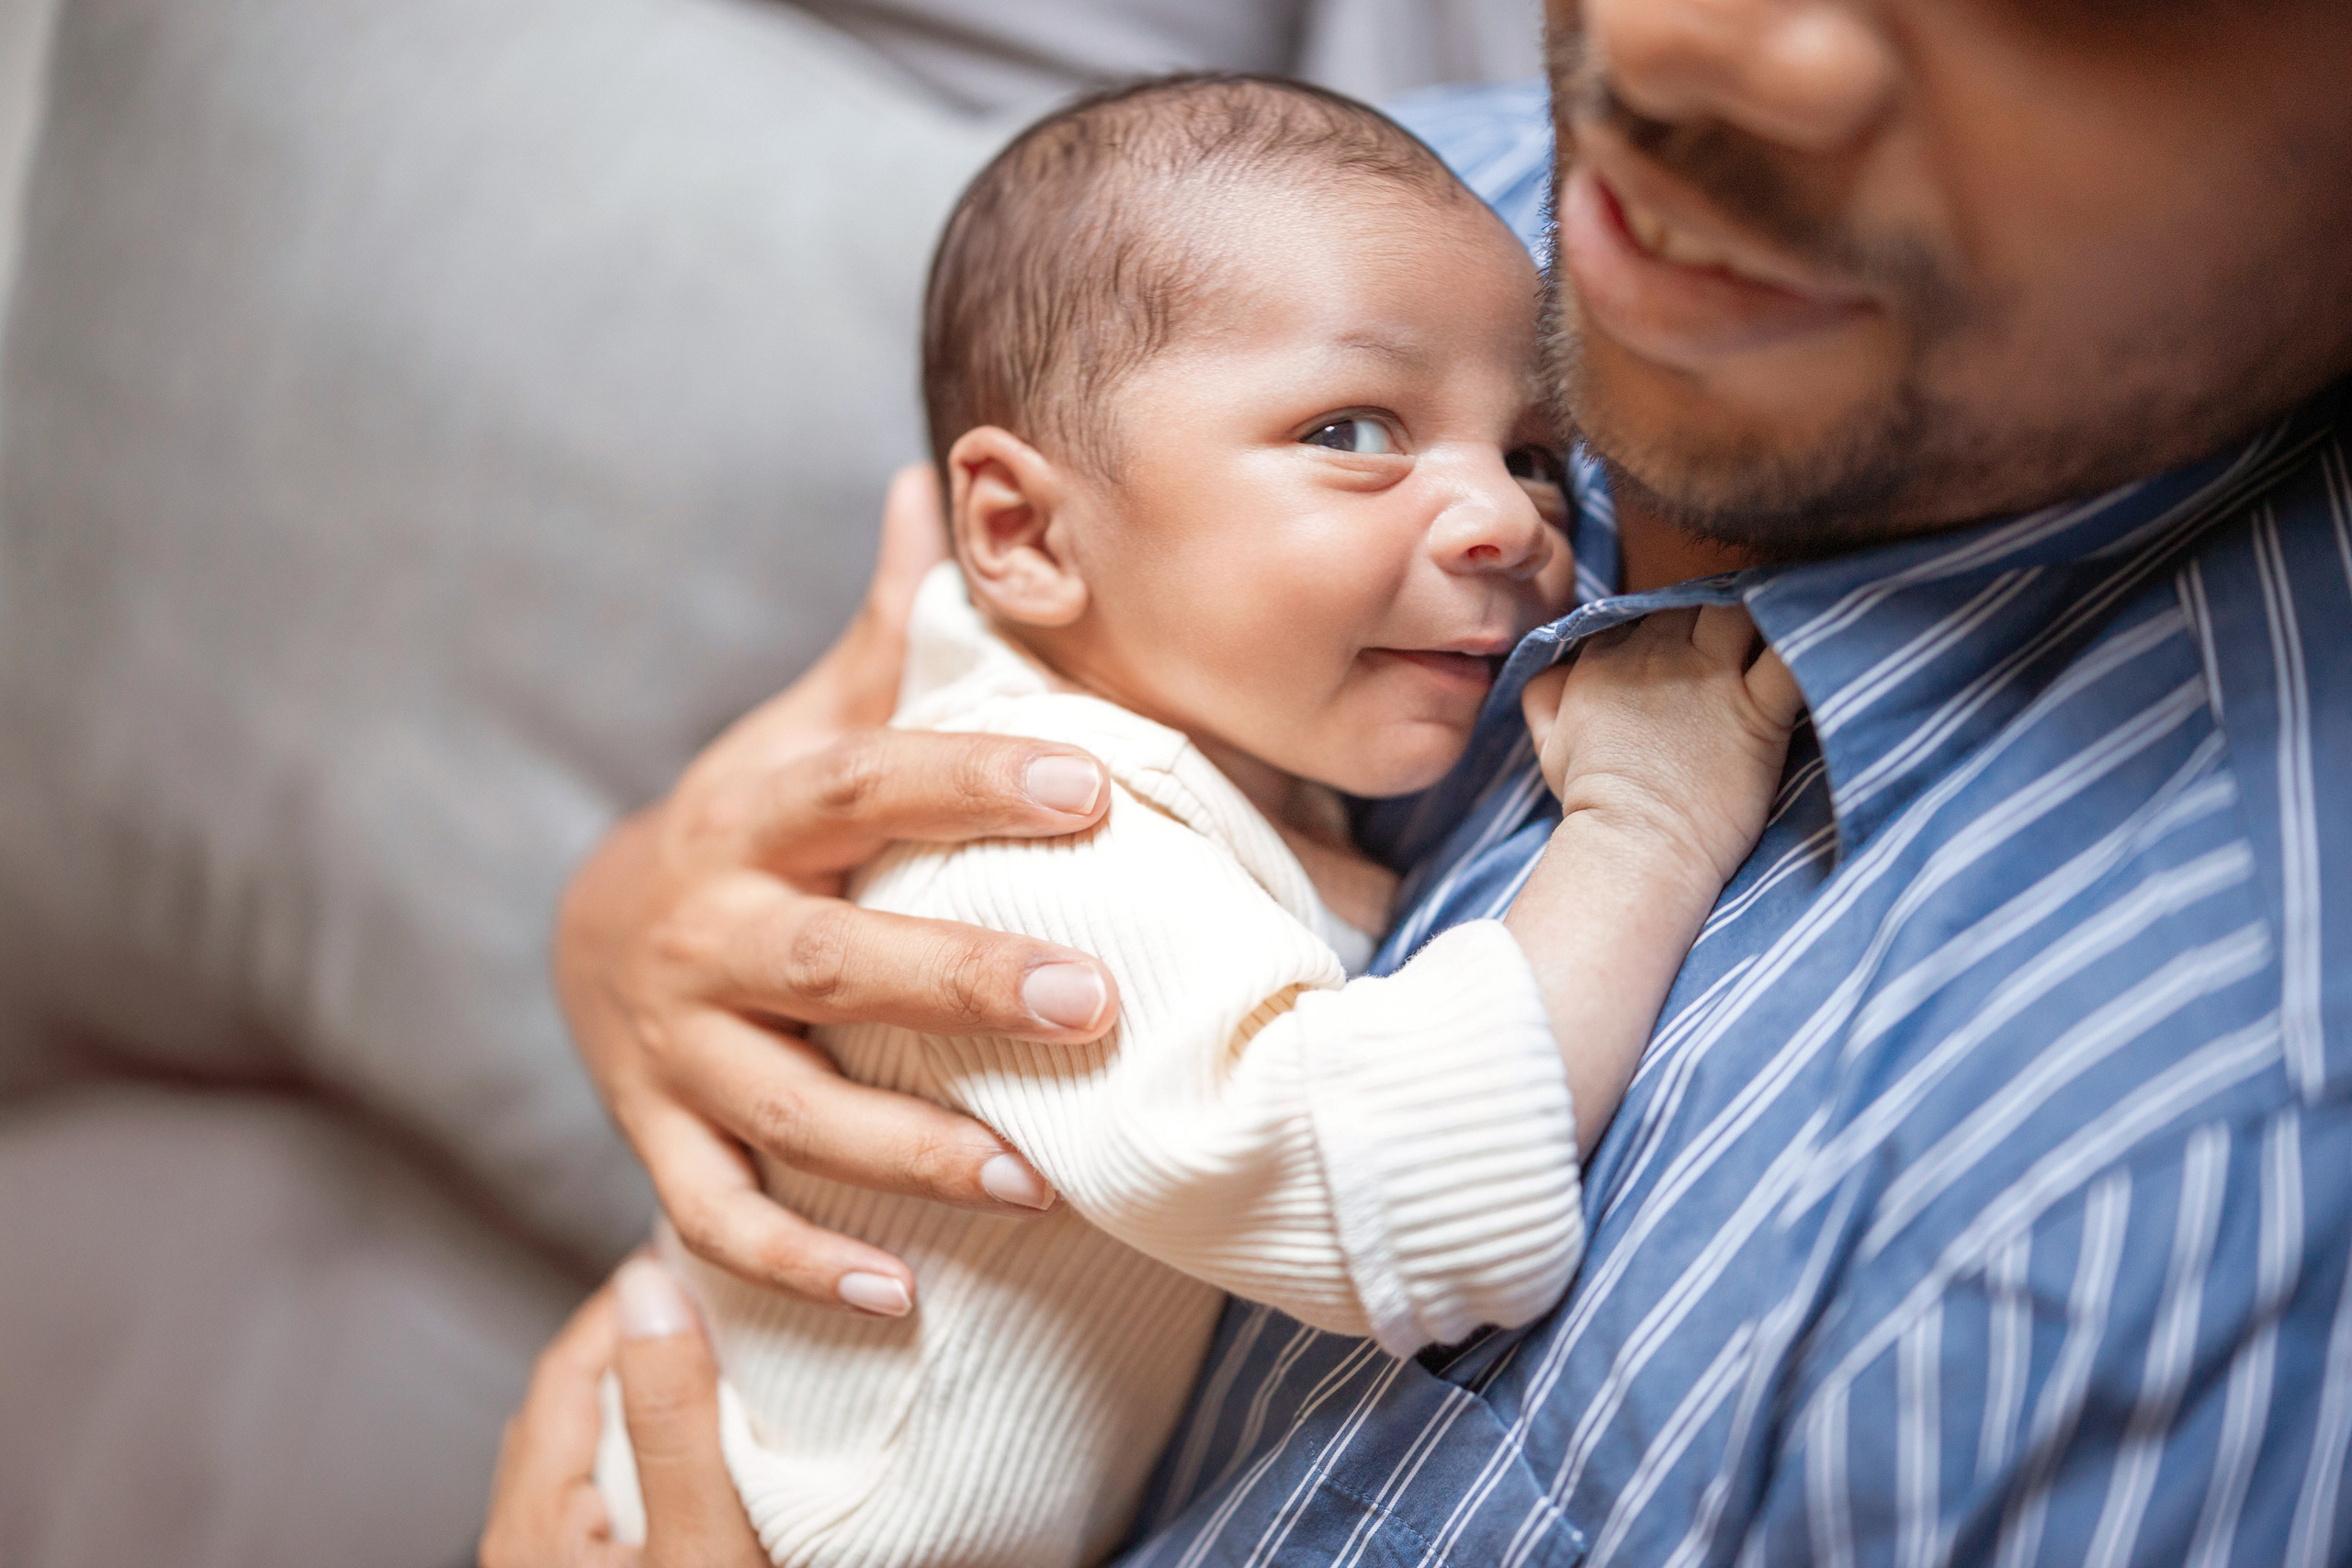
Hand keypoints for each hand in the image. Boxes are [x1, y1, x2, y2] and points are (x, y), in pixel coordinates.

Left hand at [480, 1260, 765, 1567]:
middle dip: (640, 1341)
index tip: (697, 1260)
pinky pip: (607, 1495)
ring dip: (647, 1397)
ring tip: (716, 1363)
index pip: (568, 1366)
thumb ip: (674, 1424)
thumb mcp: (701, 1544)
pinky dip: (652, 1450)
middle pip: (572, 1404)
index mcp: (535, 1522)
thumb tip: (652, 1294)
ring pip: (589, 1450)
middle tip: (714, 1298)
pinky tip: (702, 1454)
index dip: (631, 1302)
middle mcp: (526, 1545)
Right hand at [558, 466, 1121, 1314]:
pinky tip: (909, 1296)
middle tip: (1093, 1007)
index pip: (868, 781)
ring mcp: (674, 1047)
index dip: (975, 779)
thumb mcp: (803, 724)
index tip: (1096, 784)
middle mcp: (708, 930)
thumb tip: (950, 475)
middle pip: (832, 961)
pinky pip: (723, 1214)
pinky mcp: (657, 1138)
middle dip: (960, 986)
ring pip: (786, 1108)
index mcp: (758, 812)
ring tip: (1036, 1184)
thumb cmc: (755, 823)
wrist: (595, 931)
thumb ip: (890, 629)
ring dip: (909, 1154)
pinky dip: (806, 1262)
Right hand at [1518, 605, 1803, 887]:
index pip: (1643, 611)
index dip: (1668, 622)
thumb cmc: (1591, 805)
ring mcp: (1709, 679)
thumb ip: (1545, 695)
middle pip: (1694, 602)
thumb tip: (1558, 666)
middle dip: (1713, 609)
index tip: (1682, 643)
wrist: (1633, 849)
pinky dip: (1807, 646)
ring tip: (1774, 628)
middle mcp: (1657, 655)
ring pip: (1739, 609)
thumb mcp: (1548, 744)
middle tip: (1734, 636)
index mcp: (1606, 660)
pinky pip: (1789, 659)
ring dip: (1757, 614)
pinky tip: (1818, 642)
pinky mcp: (1756, 711)